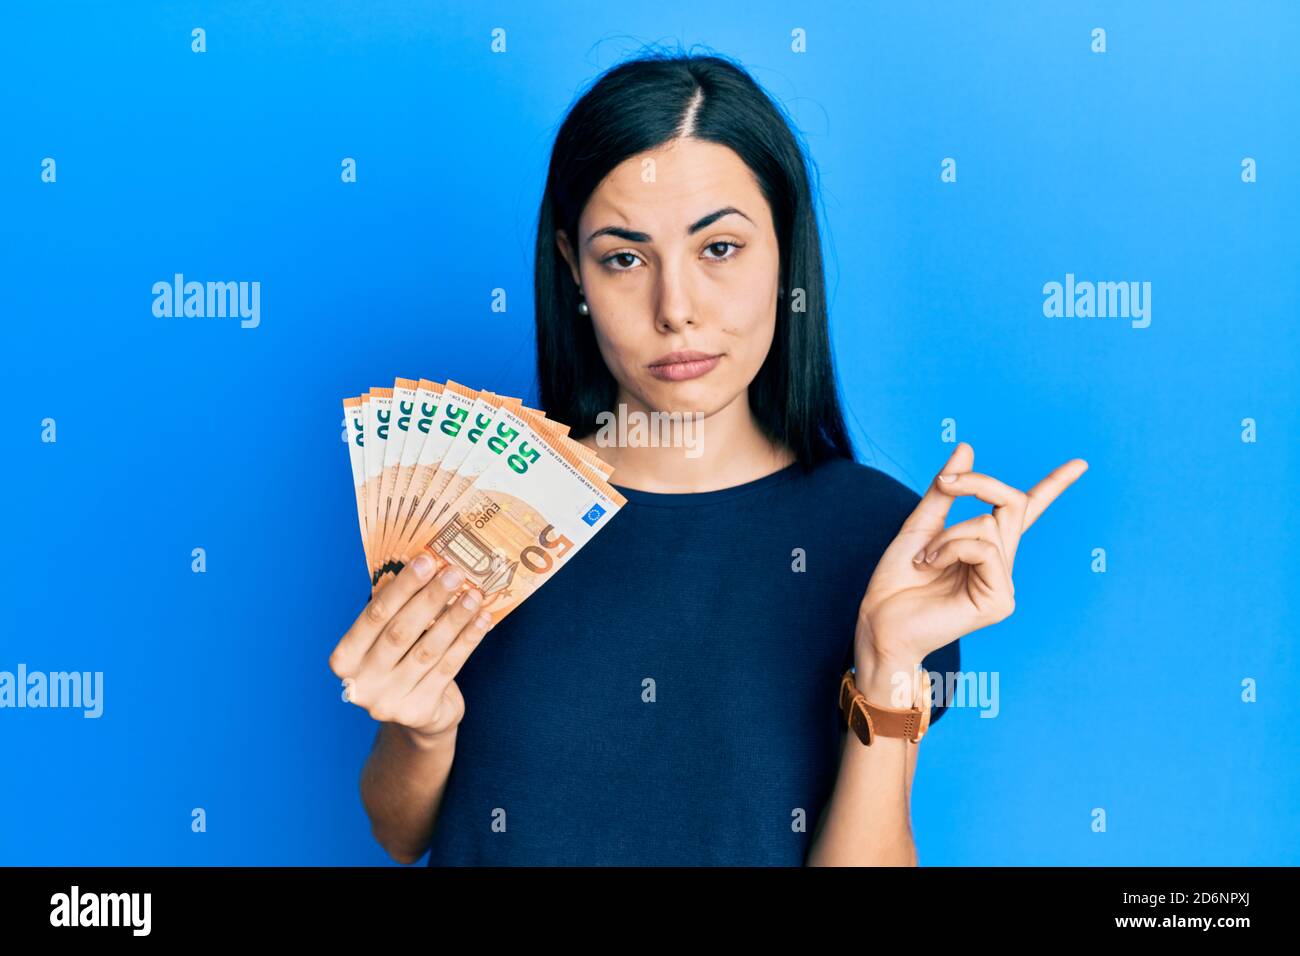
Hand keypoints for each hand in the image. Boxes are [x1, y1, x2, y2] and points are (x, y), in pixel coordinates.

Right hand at [328, 551, 495, 744]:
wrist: (416, 717)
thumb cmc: (399, 664)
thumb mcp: (386, 640)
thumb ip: (394, 610)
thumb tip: (419, 565)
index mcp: (344, 658)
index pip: (374, 615)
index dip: (402, 587)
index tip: (426, 560)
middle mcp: (361, 683)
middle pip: (401, 632)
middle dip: (430, 599)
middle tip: (455, 573)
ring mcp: (388, 701)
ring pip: (428, 651)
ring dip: (454, 618)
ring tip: (474, 594)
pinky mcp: (418, 711)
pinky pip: (448, 668)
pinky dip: (467, 641)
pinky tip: (482, 620)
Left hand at [855, 442, 1087, 673]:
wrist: (880, 620)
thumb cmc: (898, 579)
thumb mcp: (920, 525)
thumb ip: (946, 491)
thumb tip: (967, 447)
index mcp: (985, 547)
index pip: (1025, 513)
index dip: (1053, 487)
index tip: (1080, 464)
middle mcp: (1000, 564)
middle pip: (1012, 504)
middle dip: (977, 485)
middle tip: (945, 482)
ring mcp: (1003, 584)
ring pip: (988, 526)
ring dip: (947, 534)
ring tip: (925, 559)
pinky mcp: (1000, 600)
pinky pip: (984, 549)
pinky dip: (952, 548)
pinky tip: (932, 565)